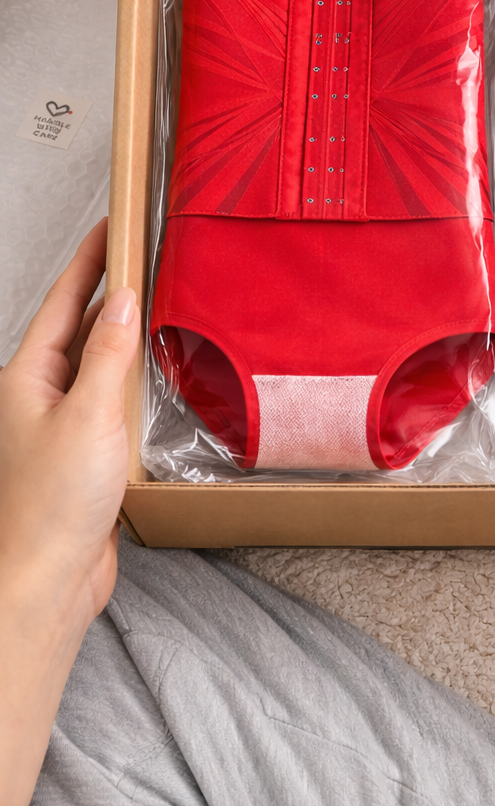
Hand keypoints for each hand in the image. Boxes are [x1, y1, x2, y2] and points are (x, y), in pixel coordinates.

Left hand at [0, 219, 139, 627]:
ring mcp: (59, 428)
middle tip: (141, 253)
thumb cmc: (52, 505)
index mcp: (25, 379)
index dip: (89, 261)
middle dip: (107, 290)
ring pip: (95, 367)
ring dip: (123, 335)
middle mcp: (37, 398)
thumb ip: (108, 354)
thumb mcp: (88, 415)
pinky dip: (133, 382)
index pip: (63, 302)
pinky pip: (109, 404)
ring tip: (157, 302)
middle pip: (77, 329)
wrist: (47, 580)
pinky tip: (157, 378)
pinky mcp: (83, 458)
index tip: (112, 224)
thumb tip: (123, 298)